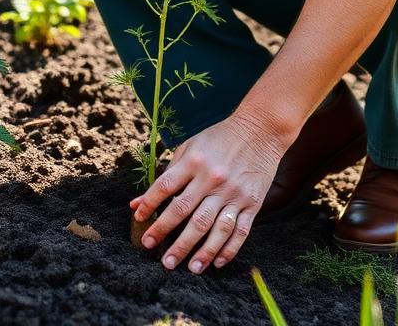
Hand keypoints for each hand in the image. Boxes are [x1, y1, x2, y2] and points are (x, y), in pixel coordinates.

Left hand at [129, 115, 285, 272]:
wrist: (260, 130)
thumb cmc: (219, 139)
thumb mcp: (190, 147)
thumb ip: (167, 174)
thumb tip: (137, 203)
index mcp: (194, 161)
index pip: (165, 186)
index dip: (149, 204)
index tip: (138, 220)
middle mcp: (212, 178)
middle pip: (186, 212)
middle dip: (169, 236)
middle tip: (159, 258)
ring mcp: (233, 192)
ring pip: (213, 228)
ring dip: (200, 251)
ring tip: (188, 268)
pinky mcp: (252, 203)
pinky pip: (239, 231)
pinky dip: (228, 249)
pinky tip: (216, 262)